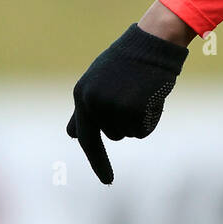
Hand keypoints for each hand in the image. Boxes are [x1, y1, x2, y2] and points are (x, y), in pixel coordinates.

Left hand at [66, 23, 189, 183]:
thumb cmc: (127, 61)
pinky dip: (150, 119)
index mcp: (81, 95)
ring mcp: (112, 107)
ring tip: (140, 91)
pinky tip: (150, 96)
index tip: (108, 180)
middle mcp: (93, 103)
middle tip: (133, 95)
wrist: (151, 42)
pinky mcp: (132, 110)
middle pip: (112, 135)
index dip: (98, 161)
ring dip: (137, 119)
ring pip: (128, 133)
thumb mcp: (98, 81)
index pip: (86, 136)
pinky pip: (143, 130)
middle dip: (124, 122)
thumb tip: (71, 135)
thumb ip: (86, 109)